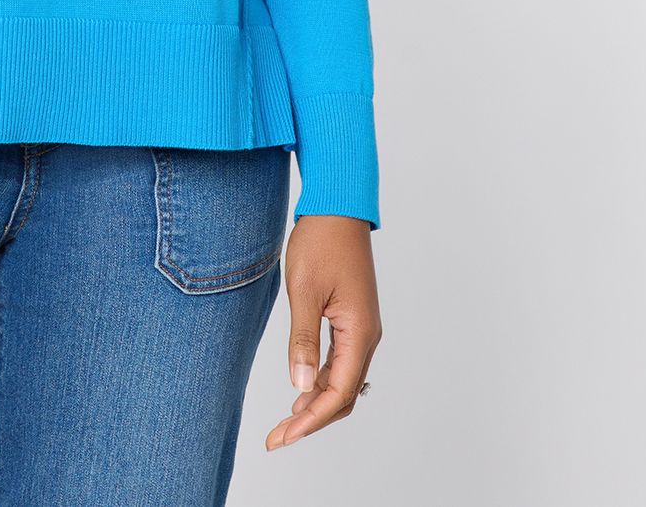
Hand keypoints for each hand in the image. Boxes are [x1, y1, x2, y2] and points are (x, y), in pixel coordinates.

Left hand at [266, 213, 380, 448]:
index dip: (310, 420)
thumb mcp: (304, 291)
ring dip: (317, 403)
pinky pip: (342, 362)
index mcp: (359, 332)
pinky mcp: (353, 319)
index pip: (338, 392)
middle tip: (278, 438)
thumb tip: (301, 386)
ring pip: (344, 380)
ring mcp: (362, 328)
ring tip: (286, 422)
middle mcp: (366, 336)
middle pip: (344, 394)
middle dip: (312, 420)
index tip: (283, 437)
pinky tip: (303, 388)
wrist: (337, 207)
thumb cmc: (320, 242)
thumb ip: (304, 340)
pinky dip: (322, 381)